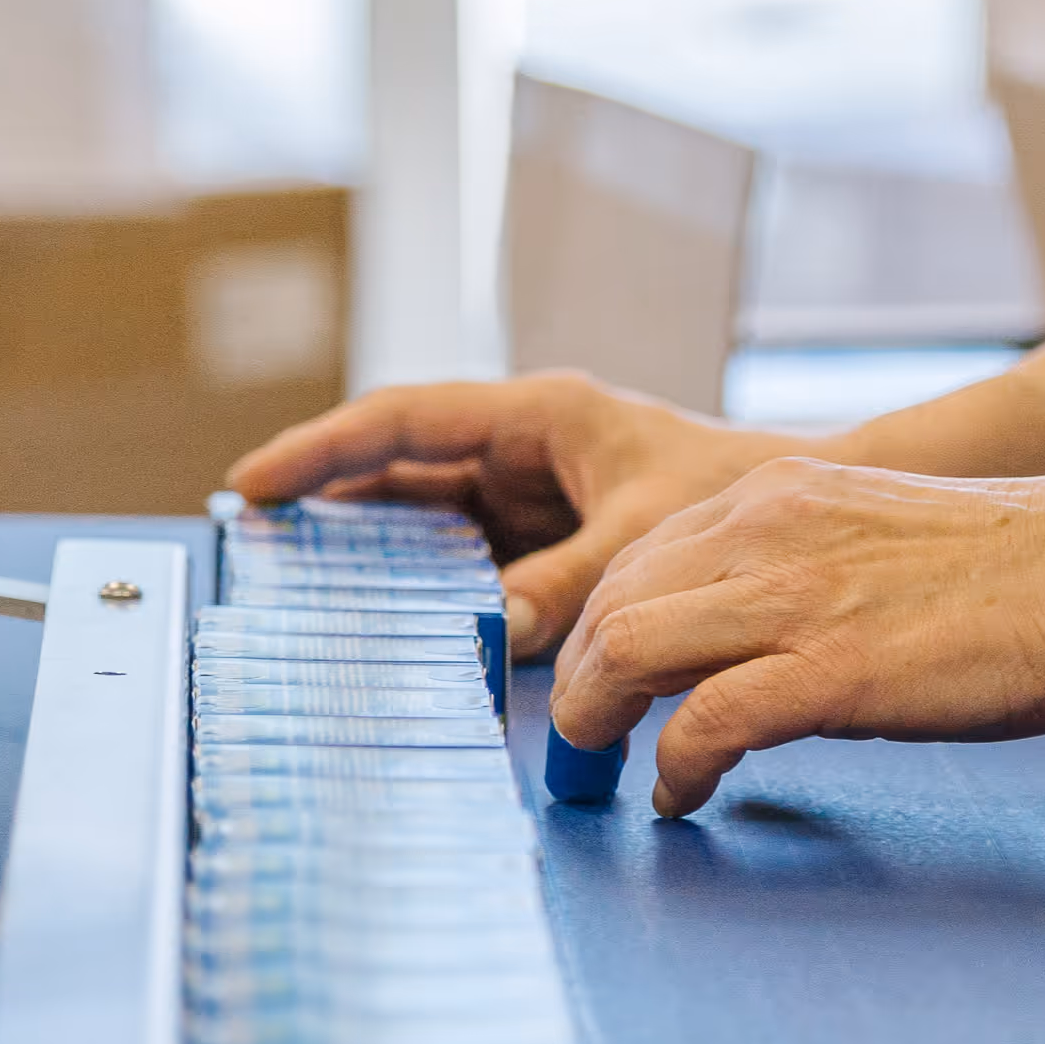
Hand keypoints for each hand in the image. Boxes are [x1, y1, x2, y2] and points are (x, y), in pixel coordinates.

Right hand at [228, 373, 807, 657]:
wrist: (793, 507)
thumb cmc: (734, 489)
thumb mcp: (646, 532)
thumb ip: (570, 580)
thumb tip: (494, 628)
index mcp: (539, 415)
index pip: (405, 422)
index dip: (324, 450)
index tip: (256, 481)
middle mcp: (519, 447)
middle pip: (396, 466)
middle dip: (323, 494)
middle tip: (251, 538)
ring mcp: (526, 491)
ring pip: (420, 512)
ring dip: (361, 541)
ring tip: (290, 576)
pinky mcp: (539, 535)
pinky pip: (459, 552)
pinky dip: (417, 579)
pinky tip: (377, 611)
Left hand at [551, 455, 1044, 816]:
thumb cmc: (1012, 563)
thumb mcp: (868, 532)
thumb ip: (797, 568)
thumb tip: (751, 644)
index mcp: (775, 492)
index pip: (635, 553)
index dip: (598, 626)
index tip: (597, 681)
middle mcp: (764, 529)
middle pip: (610, 601)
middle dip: (576, 681)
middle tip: (580, 743)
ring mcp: (793, 597)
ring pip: (627, 649)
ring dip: (595, 721)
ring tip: (605, 770)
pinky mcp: (831, 669)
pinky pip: (704, 723)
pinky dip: (674, 768)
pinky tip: (682, 794)